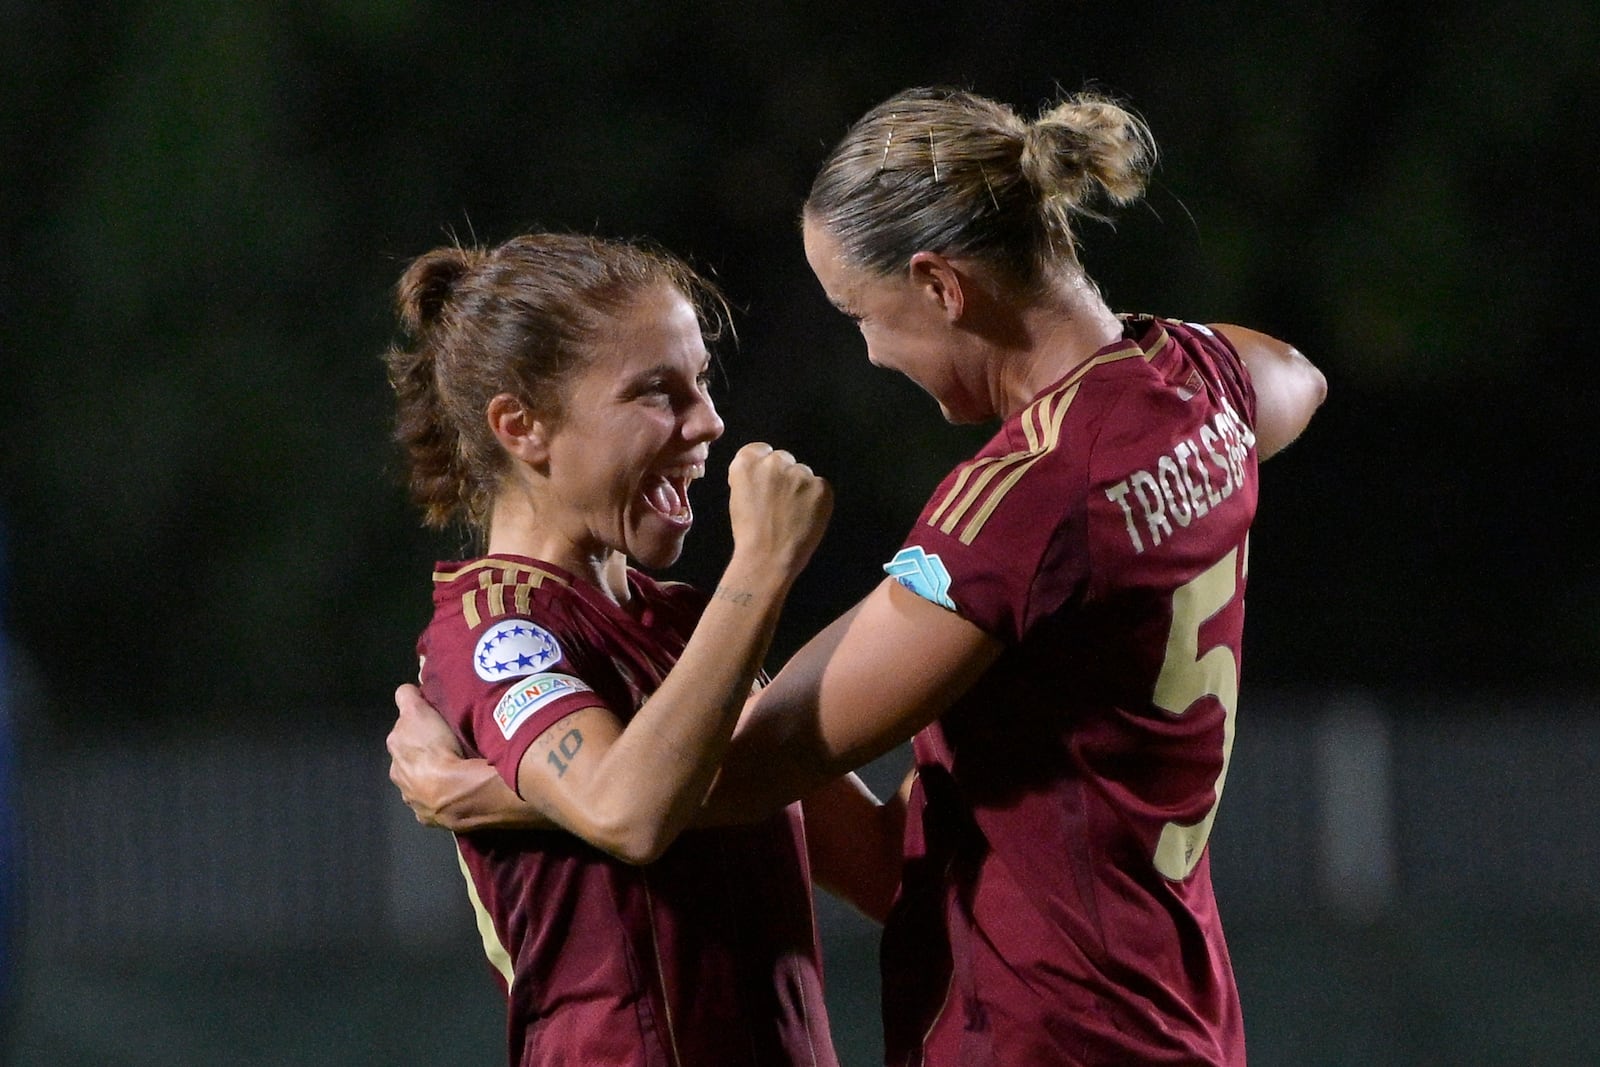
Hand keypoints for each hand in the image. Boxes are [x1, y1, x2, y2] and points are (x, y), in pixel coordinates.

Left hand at [387, 683, 464, 825]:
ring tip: (451, 772)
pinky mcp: (428, 819)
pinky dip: (439, 798)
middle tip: (445, 748)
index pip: (402, 733)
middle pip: (409, 760)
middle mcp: (397, 776)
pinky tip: (453, 793)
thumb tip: (405, 693)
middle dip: (422, 755)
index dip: (417, 726)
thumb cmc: (435, 747)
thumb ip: (407, 698)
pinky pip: (433, 804)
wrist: (454, 791)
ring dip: (430, 777)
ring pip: (419, 783)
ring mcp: (412, 800)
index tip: (433, 724)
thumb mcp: (417, 711)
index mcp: (394, 751)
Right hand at [726, 441, 832, 576]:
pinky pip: (820, 487)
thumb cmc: (748, 533)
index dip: (764, 465)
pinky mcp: (821, 486)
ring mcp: (800, 473)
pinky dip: (816, 500)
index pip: (760, 450)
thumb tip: (763, 475)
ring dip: (800, 487)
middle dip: (783, 475)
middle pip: (783, 459)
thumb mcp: (738, 497)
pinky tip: (806, 517)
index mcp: (746, 463)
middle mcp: (774, 462)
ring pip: (803, 473)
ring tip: (793, 513)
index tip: (766, 482)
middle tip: (780, 500)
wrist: (767, 557)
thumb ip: (751, 478)